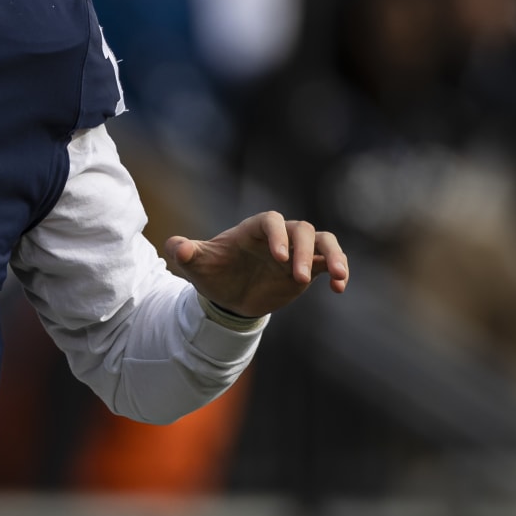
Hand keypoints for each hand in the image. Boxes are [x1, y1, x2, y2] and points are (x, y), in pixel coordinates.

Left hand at [164, 211, 348, 319]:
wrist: (228, 295)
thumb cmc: (213, 273)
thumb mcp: (196, 265)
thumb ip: (185, 253)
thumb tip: (176, 247)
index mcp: (253, 229)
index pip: (271, 220)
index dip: (278, 235)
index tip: (279, 258)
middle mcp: (279, 235)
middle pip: (301, 229)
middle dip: (304, 251)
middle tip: (299, 278)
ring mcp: (296, 250)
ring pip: (322, 240)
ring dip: (333, 255)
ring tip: (338, 276)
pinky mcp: (309, 267)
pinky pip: (330, 262)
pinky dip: (339, 270)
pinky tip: (340, 288)